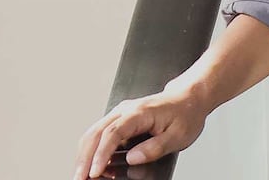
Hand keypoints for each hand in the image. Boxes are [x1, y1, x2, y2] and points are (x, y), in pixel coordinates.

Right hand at [73, 86, 208, 178]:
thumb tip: (133, 159)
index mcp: (139, 112)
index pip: (113, 133)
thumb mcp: (178, 135)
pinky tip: (94, 166)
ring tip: (83, 175)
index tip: (95, 172)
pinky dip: (93, 151)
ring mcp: (120, 114)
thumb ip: (155, 147)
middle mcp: (125, 110)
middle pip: (96, 133)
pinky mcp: (120, 120)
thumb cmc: (185, 113)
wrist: (188, 98)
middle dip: (85, 158)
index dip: (101, 154)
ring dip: (85, 155)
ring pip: (94, 133)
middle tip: (80, 178)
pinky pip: (101, 135)